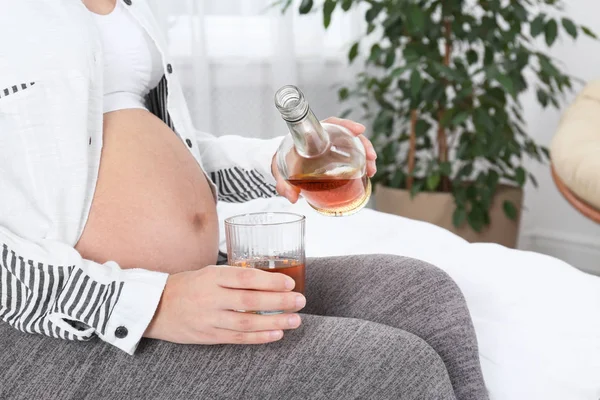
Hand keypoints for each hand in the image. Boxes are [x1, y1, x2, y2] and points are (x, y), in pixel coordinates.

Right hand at [144, 266, 305, 344]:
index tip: (290, 283)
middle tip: (301, 301)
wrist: (155, 307)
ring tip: (295, 320)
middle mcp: (211, 297)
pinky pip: (237, 338)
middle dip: (279, 302)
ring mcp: (209, 319)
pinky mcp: (208, 336)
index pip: (246, 277)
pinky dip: (259, 337)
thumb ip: (234, 276)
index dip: (270, 281)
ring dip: (274, 322)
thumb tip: (269, 279)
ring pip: (247, 322)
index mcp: (212, 277)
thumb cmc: (188, 286)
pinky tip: (277, 334)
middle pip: (250, 300)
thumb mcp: (208, 273)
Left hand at [271, 117, 377, 202]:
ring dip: (366, 156)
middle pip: (349, 136)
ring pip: (354, 146)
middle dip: (363, 144)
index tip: (359, 129)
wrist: (282, 165)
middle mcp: (325, 139)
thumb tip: (292, 197)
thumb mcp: (280, 171)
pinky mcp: (337, 158)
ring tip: (371, 170)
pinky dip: (362, 164)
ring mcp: (333, 148)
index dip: (346, 125)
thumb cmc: (282, 162)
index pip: (331, 124)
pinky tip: (368, 173)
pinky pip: (353, 157)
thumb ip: (283, 183)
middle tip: (371, 158)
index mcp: (312, 135)